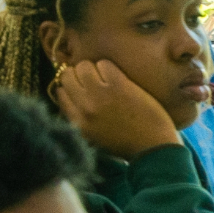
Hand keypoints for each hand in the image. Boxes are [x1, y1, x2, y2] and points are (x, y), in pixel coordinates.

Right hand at [52, 60, 184, 160]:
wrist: (153, 148)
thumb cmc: (126, 144)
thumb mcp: (93, 137)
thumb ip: (79, 118)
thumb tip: (69, 95)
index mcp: (77, 123)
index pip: (60, 93)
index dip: (70, 87)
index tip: (81, 88)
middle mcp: (84, 107)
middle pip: (68, 75)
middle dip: (79, 75)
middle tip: (94, 80)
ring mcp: (100, 95)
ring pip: (84, 66)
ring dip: (94, 69)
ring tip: (106, 78)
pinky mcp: (118, 85)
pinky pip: (104, 64)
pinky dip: (110, 68)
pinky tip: (119, 78)